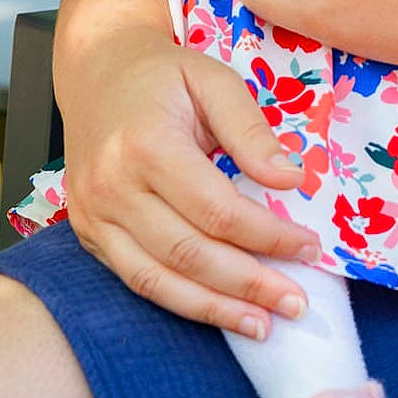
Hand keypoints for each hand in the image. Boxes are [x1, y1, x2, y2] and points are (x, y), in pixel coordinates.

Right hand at [57, 18, 320, 338]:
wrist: (97, 72)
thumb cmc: (164, 75)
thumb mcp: (213, 80)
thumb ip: (251, 130)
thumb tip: (292, 180)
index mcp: (146, 144)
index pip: (216, 209)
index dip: (267, 235)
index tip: (310, 247)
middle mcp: (112, 187)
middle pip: (188, 252)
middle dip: (248, 284)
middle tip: (297, 303)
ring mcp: (94, 215)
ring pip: (158, 279)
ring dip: (215, 309)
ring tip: (263, 324)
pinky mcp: (88, 234)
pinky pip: (135, 280)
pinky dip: (179, 301)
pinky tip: (217, 311)